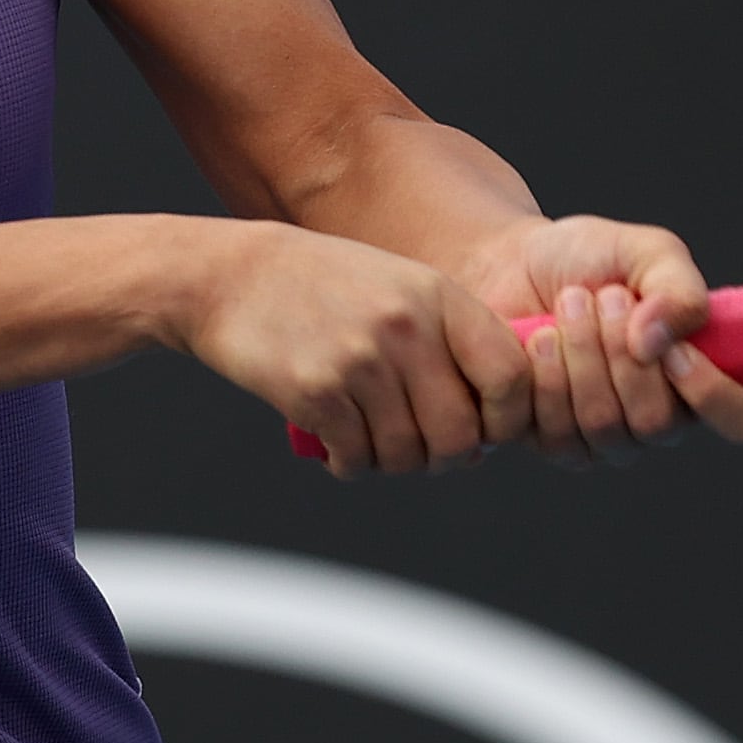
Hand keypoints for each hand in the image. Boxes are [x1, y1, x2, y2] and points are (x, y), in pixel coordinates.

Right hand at [178, 220, 536, 475]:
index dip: (509, 419)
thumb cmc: (326, 290)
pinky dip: (350, 465)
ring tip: (370, 443)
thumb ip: (451, 344)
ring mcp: (361, 360)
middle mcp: (407, 328)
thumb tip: (490, 433)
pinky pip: (357, 460)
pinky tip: (337, 446)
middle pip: (460, 435)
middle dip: (445, 458)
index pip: (510, 376)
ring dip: (391, 464)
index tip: (485, 430)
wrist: (232, 277)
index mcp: (440, 298)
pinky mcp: (316, 392)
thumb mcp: (402, 288)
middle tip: (422, 452)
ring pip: (407, 455)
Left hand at [463, 215, 742, 466]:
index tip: (674, 348)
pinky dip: (546, 378)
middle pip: (658, 424)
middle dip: (621, 353)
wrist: (513, 263)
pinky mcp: (558, 443)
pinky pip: (559, 434)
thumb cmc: (590, 258)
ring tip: (570, 304)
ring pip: (606, 427)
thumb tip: (658, 343)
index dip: (711, 393)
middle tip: (604, 296)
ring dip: (583, 355)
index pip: (740, 419)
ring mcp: (611, 438)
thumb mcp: (648, 252)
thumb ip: (677, 289)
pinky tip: (540, 340)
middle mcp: (663, 416)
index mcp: (705, 373)